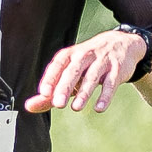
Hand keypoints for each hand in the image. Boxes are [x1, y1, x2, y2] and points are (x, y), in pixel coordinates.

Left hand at [24, 29, 145, 116]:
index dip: (50, 78)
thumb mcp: (68, 74)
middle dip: (65, 86)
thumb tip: (29, 106)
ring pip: (92, 77)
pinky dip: (106, 96)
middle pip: (73, 70)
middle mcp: (85, 55)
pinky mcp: (117, 69)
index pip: (57, 65)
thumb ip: (50, 92)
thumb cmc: (88, 64)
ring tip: (76, 107)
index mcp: (70, 55)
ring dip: (84, 92)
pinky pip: (111, 83)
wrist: (121, 44)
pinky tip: (98, 108)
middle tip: (58, 103)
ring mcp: (102, 61)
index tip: (43, 93)